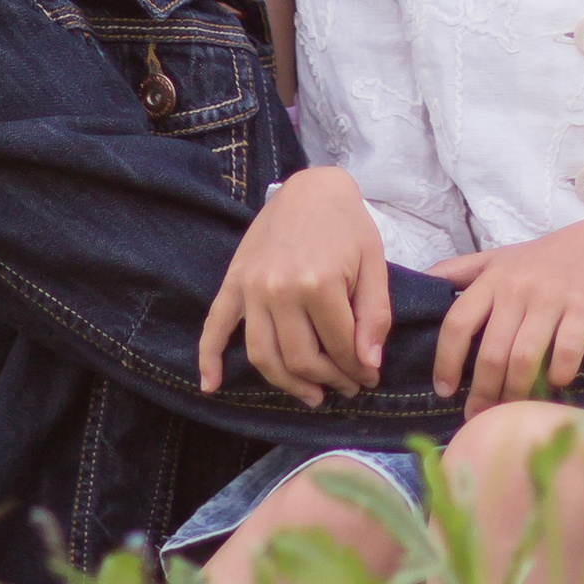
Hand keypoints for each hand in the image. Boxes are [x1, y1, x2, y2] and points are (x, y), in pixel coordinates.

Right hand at [196, 166, 390, 406]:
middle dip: (329, 380)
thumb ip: (374, 316)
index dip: (358, 369)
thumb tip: (368, 365)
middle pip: (300, 358)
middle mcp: (280, 290)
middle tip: (347, 388)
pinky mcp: (233, 283)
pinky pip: (215, 326)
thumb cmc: (348, 226)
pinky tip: (212, 385)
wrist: (312, 187)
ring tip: (311, 396)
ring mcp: (251, 288)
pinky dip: (208, 358)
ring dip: (287, 384)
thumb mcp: (374, 264)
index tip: (369, 378)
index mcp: (318, 283)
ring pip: (263, 355)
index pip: (339, 347)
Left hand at [427, 217, 583, 413]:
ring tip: (512, 410)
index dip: (446, 361)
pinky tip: (557, 385)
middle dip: (482, 391)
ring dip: (516, 391)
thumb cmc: (548, 257)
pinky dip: (559, 374)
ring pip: (524, 358)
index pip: (457, 324)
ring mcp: (551, 298)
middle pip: (491, 351)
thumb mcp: (500, 256)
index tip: (444, 390)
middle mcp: (518, 288)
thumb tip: (419, 282)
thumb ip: (460, 269)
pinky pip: (567, 351)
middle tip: (479, 416)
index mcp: (493, 278)